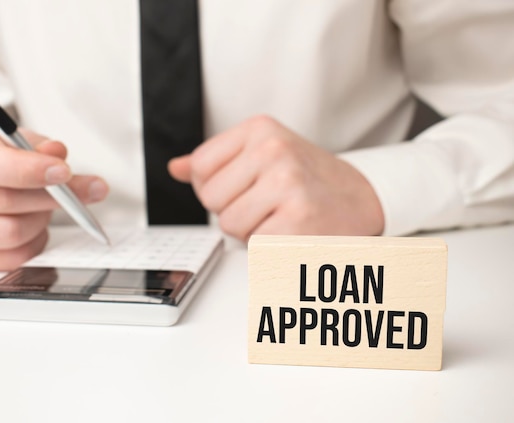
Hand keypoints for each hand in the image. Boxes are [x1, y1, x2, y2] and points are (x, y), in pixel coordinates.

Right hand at [0, 127, 107, 269]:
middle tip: (74, 190)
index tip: (62, 171)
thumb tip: (57, 154)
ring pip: (11, 232)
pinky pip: (14, 256)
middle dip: (48, 196)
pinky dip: (36, 240)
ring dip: (41, 218)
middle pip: (1, 201)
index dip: (25, 170)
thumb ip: (39, 145)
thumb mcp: (15, 140)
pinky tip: (35, 223)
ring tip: (44, 204)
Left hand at [168, 115, 383, 240]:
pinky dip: (267, 247)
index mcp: (260, 129)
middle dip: (233, 210)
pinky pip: (252, 244)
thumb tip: (175, 168)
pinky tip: (290, 231)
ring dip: (250, 231)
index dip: (216, 187)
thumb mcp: (263, 154)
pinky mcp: (296, 219)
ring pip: (229, 224)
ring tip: (279, 217)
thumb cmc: (309, 179)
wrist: (362, 197)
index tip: (245, 187)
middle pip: (211, 198)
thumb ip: (217, 162)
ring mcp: (286, 183)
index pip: (200, 167)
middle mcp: (273, 150)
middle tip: (268, 204)